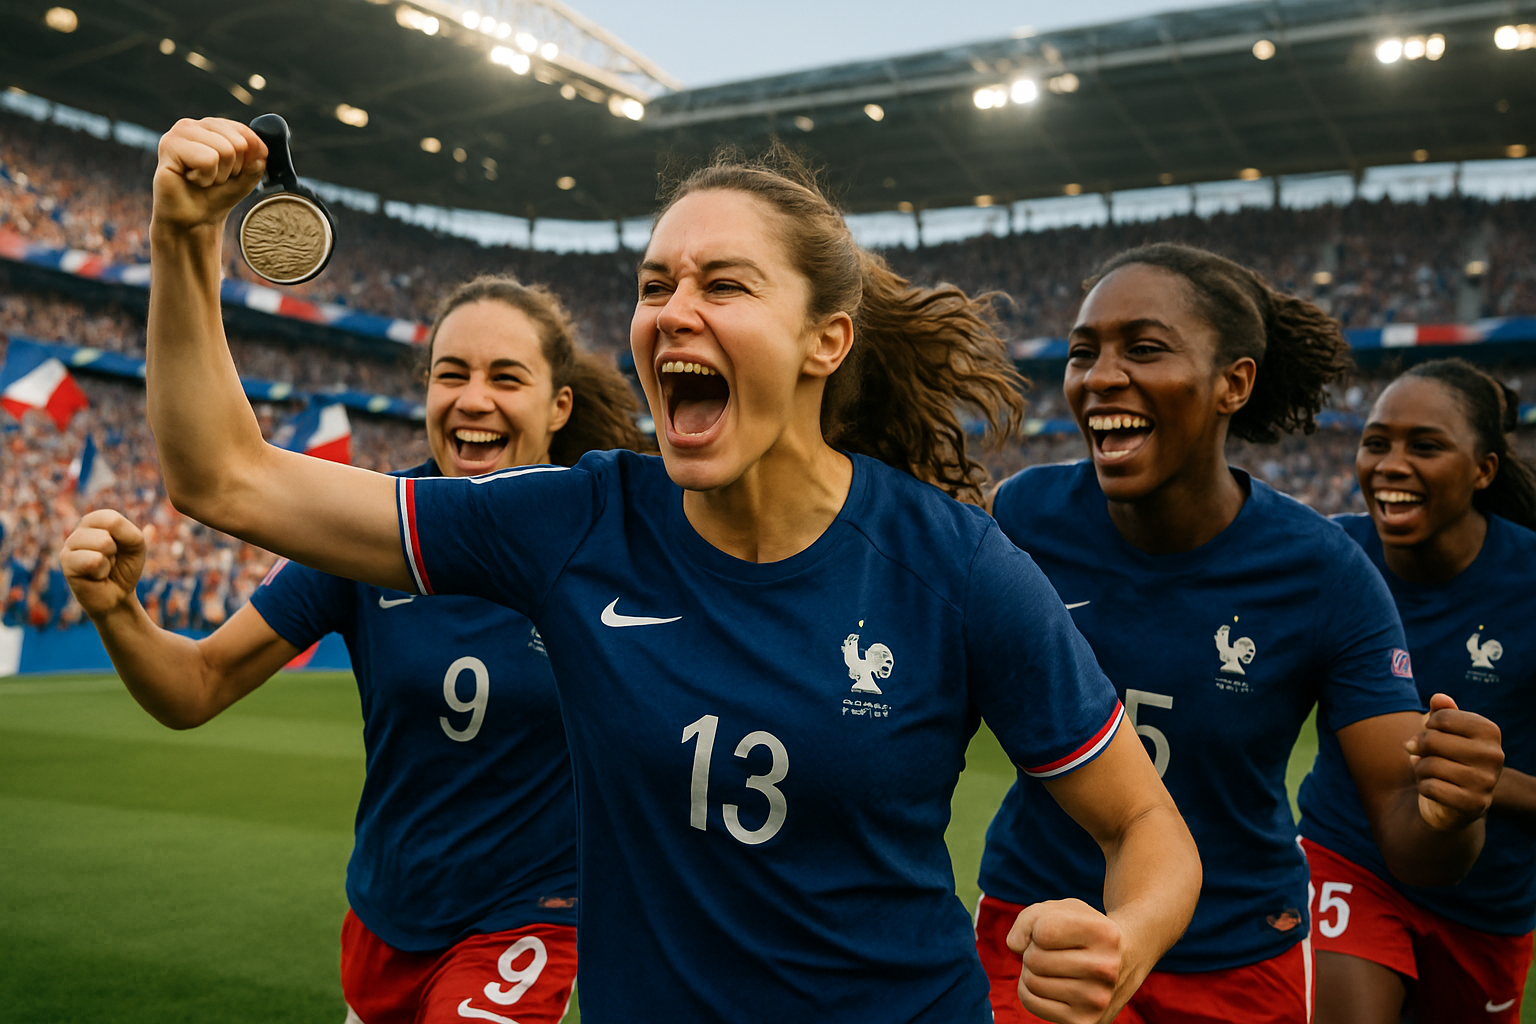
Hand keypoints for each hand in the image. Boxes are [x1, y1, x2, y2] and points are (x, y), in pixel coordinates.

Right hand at [61, 509, 147, 618]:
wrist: (116, 595)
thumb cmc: (124, 567)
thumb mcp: (137, 548)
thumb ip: (137, 536)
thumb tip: (151, 528)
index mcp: (97, 520)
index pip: (114, 518)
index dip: (127, 537)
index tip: (121, 548)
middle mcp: (80, 529)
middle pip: (111, 527)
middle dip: (118, 550)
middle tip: (110, 561)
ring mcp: (70, 544)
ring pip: (104, 543)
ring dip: (110, 561)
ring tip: (102, 567)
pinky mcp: (66, 562)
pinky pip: (93, 560)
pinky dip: (102, 571)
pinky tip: (95, 575)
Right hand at [152, 117, 266, 232]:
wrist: (194, 220)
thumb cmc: (216, 195)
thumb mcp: (246, 178)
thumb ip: (257, 162)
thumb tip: (259, 152)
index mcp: (213, 127)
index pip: (246, 133)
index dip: (246, 160)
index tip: (231, 172)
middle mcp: (195, 125)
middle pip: (239, 143)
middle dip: (233, 168)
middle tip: (214, 177)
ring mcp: (179, 133)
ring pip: (225, 150)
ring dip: (218, 175)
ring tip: (202, 179)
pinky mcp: (168, 146)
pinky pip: (208, 160)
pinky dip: (205, 178)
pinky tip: (191, 179)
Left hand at [1008, 898, 1123, 1023]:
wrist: (1124, 961)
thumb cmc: (1082, 930)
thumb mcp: (1062, 910)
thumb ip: (1030, 917)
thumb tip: (1014, 945)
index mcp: (1105, 935)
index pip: (1044, 931)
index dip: (1038, 927)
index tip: (1055, 930)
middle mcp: (1106, 969)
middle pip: (1034, 959)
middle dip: (1033, 950)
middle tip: (1053, 951)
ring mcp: (1097, 1000)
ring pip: (1031, 981)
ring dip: (1032, 970)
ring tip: (1054, 966)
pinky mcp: (1084, 1022)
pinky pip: (1030, 1002)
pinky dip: (1029, 989)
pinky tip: (1049, 983)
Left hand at [1408, 693, 1502, 830]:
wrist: (1457, 800)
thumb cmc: (1448, 756)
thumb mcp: (1445, 731)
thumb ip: (1442, 712)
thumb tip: (1438, 698)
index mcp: (1490, 731)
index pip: (1441, 717)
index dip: (1428, 726)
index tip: (1434, 733)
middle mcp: (1494, 755)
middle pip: (1432, 740)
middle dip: (1419, 747)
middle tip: (1424, 754)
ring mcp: (1486, 781)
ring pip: (1429, 765)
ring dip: (1420, 769)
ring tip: (1429, 771)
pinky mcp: (1474, 804)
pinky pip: (1431, 788)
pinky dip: (1423, 787)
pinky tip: (1432, 788)